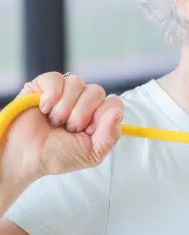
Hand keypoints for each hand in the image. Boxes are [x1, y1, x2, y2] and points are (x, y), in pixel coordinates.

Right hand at [1, 73, 123, 185]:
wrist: (26, 156)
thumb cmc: (57, 155)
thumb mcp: (92, 153)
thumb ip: (110, 135)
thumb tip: (117, 112)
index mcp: (98, 116)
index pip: (114, 103)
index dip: (101, 116)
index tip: (88, 131)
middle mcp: (84, 101)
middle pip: (97, 91)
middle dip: (81, 114)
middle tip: (68, 128)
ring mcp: (65, 91)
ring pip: (77, 82)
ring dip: (64, 107)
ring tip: (54, 122)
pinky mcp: (45, 85)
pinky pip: (57, 78)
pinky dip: (51, 96)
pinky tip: (44, 109)